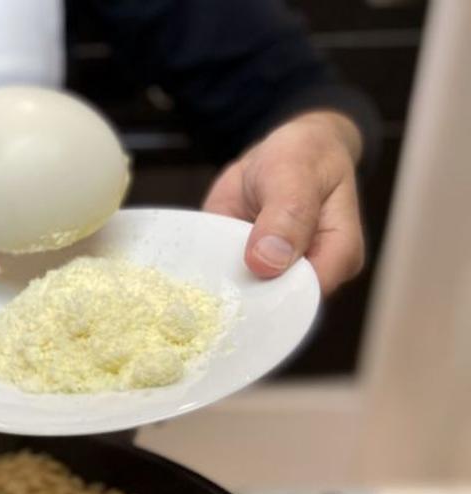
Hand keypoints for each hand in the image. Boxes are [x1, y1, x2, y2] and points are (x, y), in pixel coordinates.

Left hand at [203, 111, 364, 296]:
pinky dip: (207, 286)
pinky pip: (226, 288)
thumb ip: (287, 215)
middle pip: (277, 308)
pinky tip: (188, 286)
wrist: (280, 152)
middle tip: (207, 301)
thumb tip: (268, 263)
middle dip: (244, 307)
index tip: (240, 295)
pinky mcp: (247, 273)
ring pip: (248, 303)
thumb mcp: (294, 174)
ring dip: (221, 300)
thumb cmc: (303, 157)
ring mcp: (275, 276)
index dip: (276, 301)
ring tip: (194, 296)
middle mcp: (309, 273)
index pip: (308, 296)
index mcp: (338, 254)